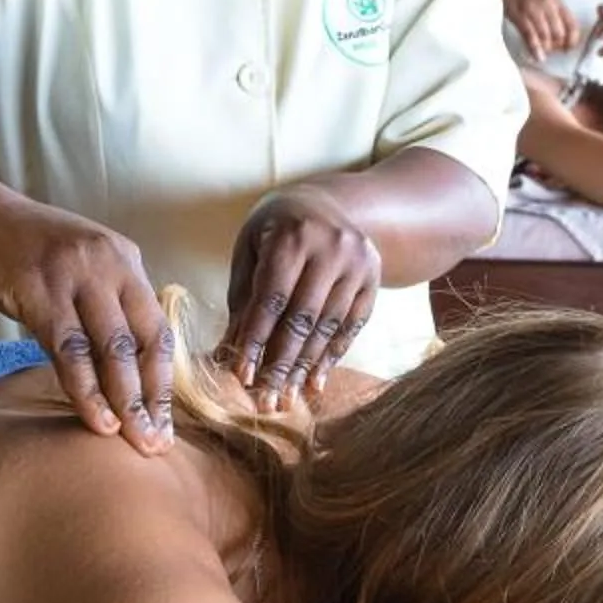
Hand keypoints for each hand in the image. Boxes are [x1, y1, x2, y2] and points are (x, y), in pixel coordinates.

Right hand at [0, 183, 174, 453]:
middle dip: (153, 398)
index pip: (158, 328)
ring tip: (132, 440)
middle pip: (145, 341)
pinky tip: (95, 419)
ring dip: (126, 402)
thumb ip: (99, 301)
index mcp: (123, 259)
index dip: (164, 379)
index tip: (165, 420)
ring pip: (113, 350)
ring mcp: (74, 275)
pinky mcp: (39, 291)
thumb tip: (117, 362)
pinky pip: (70, 351)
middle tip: (156, 443)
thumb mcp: (72, 264)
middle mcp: (109, 263)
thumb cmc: (13, 244)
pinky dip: (86, 391)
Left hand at [222, 185, 381, 410]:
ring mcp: (358, 262)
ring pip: (328, 326)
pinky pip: (351, 325)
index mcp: (293, 235)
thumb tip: (229, 352)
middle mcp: (331, 247)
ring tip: (286, 397)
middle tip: (265, 399)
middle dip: (281, 363)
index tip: (241, 375)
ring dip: (305, 366)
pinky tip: (314, 381)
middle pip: (303, 317)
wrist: (328, 203)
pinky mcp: (373, 278)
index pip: (272, 298)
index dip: (255, 340)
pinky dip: (331, 356)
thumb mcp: (251, 249)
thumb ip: (243, 298)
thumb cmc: (276, 229)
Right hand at [492, 0, 577, 62]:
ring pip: (545, 37)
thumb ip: (553, 11)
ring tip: (542, 54)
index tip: (568, 49)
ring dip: (545, 49)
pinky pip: (530, 36)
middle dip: (557, 47)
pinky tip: (536, 56)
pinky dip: (534, 49)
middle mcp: (547, 3)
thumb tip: (561, 34)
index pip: (572, 24)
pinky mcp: (518, 14)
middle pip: (559, 33)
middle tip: (552, 52)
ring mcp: (532, 8)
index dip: (572, 40)